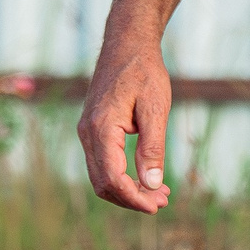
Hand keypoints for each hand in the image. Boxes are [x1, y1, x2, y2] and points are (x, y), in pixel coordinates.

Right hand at [77, 35, 171, 212]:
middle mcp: (87, 133)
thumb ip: (152, 148)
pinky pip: (102, 163)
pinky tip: (145, 177)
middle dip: (132, 198)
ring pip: (101, 176)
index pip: (112, 178)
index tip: (158, 204)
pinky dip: (122, 176)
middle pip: (103, 183)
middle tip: (163, 202)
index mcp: (101, 128)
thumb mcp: (155, 109)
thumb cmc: (143, 72)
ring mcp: (86, 132)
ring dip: (127, 190)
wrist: (126, 44)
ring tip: (159, 193)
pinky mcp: (92, 130)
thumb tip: (152, 185)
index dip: (134, 197)